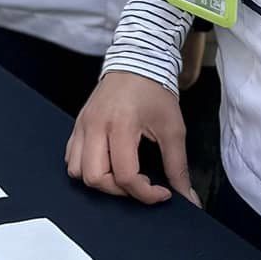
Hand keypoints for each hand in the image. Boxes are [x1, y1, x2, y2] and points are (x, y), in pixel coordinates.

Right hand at [66, 71, 195, 206]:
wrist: (136, 61)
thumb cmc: (155, 92)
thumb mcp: (173, 129)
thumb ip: (178, 167)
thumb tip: (188, 198)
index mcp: (120, 125)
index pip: (124, 176)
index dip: (146, 194)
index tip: (163, 192)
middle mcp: (95, 126)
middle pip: (94, 178)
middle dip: (119, 191)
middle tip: (139, 184)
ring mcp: (82, 125)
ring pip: (77, 170)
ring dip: (100, 180)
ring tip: (121, 175)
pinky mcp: (78, 124)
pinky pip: (71, 157)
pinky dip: (86, 167)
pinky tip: (107, 163)